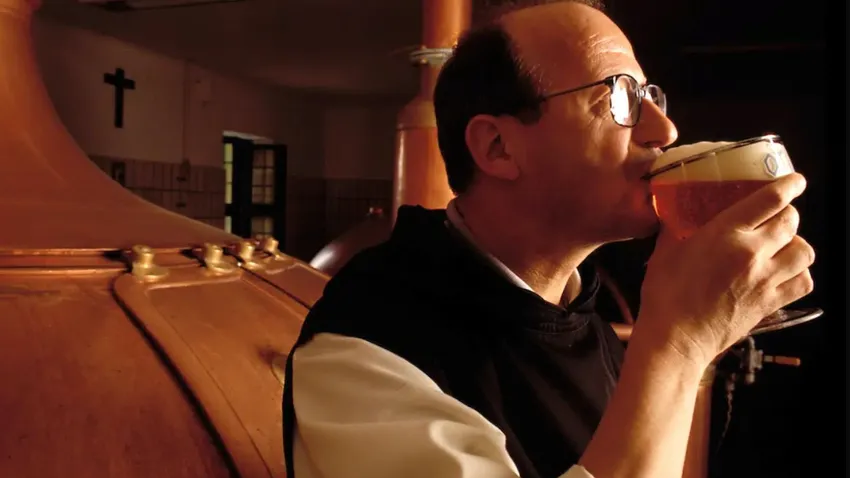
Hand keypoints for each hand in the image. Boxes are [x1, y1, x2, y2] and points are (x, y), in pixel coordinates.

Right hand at [636, 173, 814, 365]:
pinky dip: (799, 274)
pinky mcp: (771, 303)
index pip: (770, 199)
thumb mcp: (664, 253)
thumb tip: (674, 216)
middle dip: (787, 215)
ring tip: (783, 246)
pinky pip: (802, 282)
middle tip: (776, 216)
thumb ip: (674, 230)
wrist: (676, 338)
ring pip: (804, 251)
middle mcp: (753, 253)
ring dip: (797, 244)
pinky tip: (784, 273)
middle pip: (791, 222)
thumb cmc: (665, 296)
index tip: (795, 180)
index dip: (789, 185)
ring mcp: (765, 280)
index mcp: (726, 234)